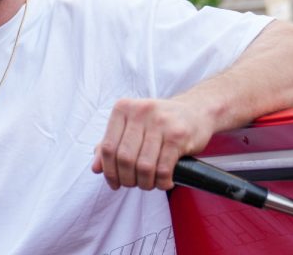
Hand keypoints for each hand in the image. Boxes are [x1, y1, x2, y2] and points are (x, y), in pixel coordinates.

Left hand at [91, 98, 213, 190]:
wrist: (196, 111)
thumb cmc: (160, 122)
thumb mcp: (132, 126)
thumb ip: (112, 144)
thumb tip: (96, 168)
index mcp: (123, 108)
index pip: (107, 147)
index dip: (108, 171)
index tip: (114, 183)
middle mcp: (140, 112)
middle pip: (124, 158)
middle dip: (127, 179)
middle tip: (134, 184)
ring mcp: (160, 122)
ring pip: (143, 166)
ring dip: (145, 183)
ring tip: (149, 184)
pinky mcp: (178, 135)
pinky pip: (163, 169)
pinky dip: (161, 182)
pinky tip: (164, 182)